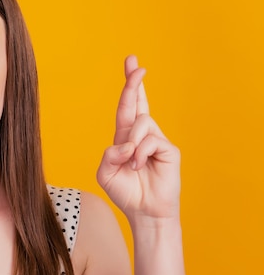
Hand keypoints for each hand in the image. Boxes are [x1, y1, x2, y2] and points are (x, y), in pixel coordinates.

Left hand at [96, 56, 180, 221]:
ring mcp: (157, 140)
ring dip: (131, 143)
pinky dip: (140, 153)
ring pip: (142, 123)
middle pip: (138, 102)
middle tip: (134, 63)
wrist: (144, 212)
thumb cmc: (126, 192)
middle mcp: (142, 135)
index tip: (131, 63)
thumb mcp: (106, 173)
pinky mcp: (169, 149)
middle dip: (134, 81)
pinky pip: (151, 140)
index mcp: (125, 136)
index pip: (127, 106)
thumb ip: (109, 155)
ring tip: (131, 164)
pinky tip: (138, 166)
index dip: (130, 86)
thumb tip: (125, 143)